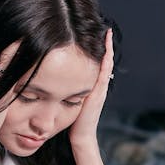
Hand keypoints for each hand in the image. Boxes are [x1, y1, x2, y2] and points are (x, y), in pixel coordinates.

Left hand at [69, 28, 113, 147]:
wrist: (81, 135)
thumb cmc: (74, 121)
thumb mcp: (71, 100)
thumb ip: (69, 89)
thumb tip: (57, 79)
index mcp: (92, 86)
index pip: (97, 63)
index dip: (98, 50)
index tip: (97, 35)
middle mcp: (99, 85)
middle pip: (104, 60)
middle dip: (105, 45)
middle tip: (105, 28)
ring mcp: (100, 88)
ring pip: (106, 64)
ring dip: (107, 49)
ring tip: (106, 34)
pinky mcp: (99, 92)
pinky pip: (103, 72)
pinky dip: (105, 60)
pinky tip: (105, 50)